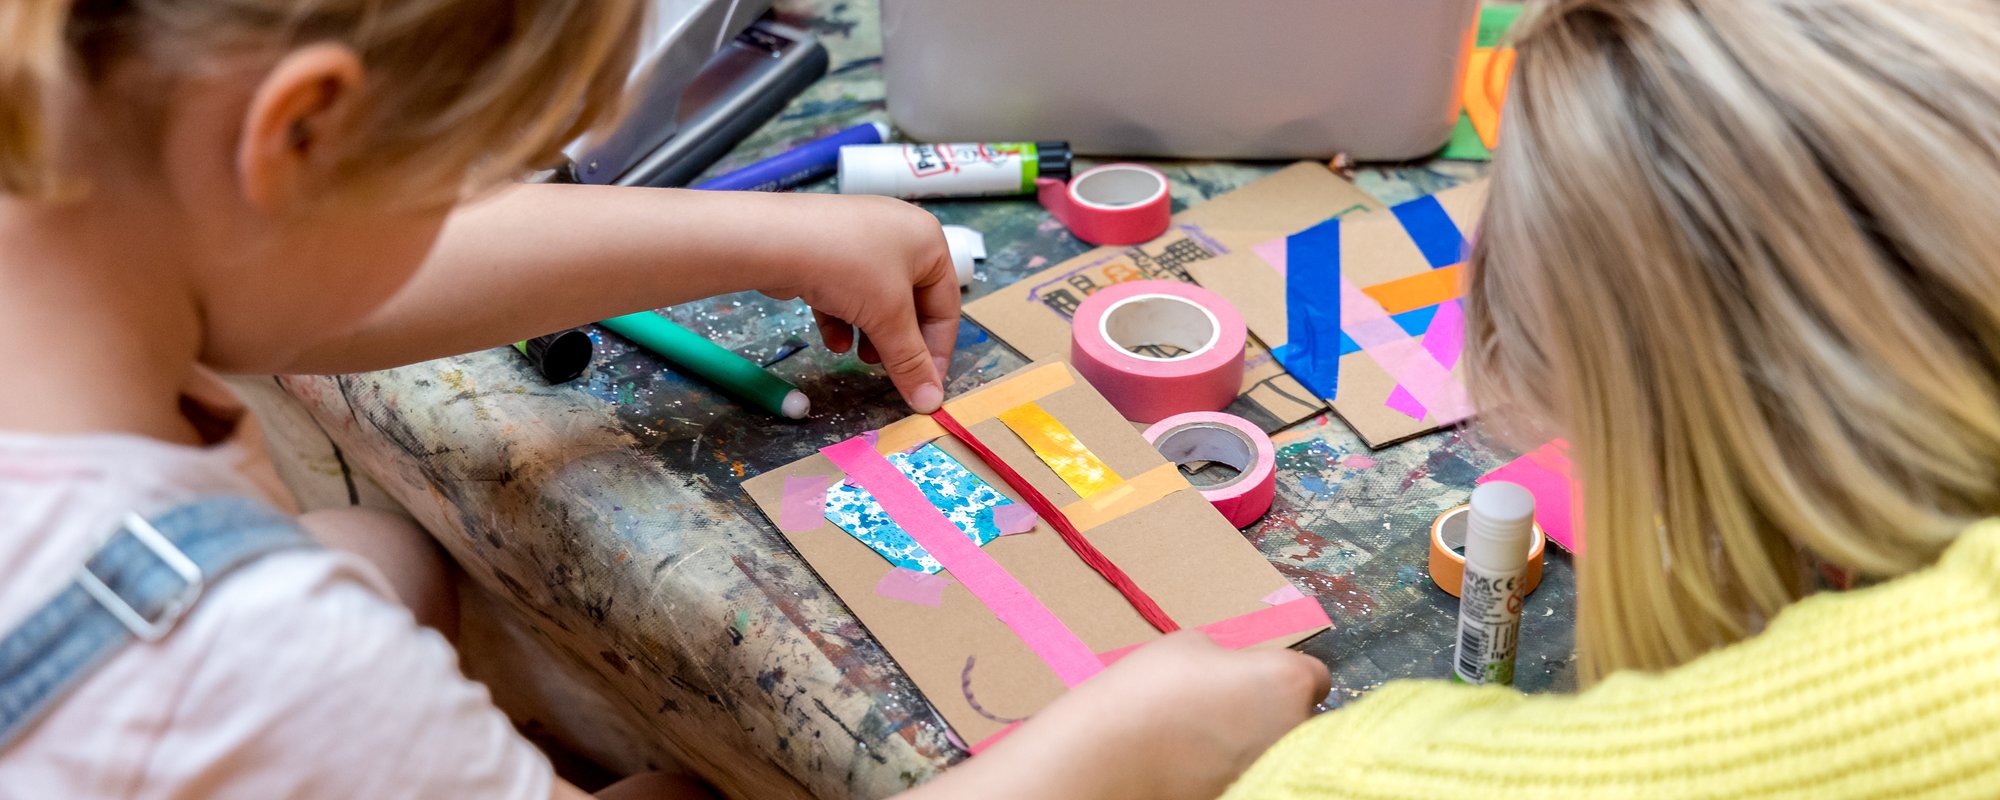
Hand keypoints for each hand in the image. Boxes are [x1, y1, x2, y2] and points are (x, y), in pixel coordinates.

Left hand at [756, 194, 958, 411]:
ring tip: (862, 358)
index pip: (945, 304)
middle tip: (890, 371)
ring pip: (876, 300)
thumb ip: (911, 362)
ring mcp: (860, 239)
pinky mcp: (827, 250)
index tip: (927, 384)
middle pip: (910, 303)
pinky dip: (843, 318)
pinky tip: (833, 341)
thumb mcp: (889, 318)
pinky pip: (846, 290)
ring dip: (872, 335)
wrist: (776, 240)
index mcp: (927, 240)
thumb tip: (930, 402)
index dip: (938, 349)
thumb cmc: (850, 267)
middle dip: (899, 342)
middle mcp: (898, 234)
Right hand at [902, 632, 1330, 799]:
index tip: (1252, 677)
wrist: (1108, 759)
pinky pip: (1246, 775)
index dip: (1283, 674)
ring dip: (1246, 742)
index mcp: (1289, 683)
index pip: (1315, 676)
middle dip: (1267, 711)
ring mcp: (1272, 771)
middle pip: (1295, 717)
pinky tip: (1189, 764)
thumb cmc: (1149, 690)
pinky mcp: (1246, 795)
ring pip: (1271, 749)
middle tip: (1219, 706)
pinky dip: (1227, 770)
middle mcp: (1294, 732)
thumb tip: (1233, 669)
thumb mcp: (1188, 646)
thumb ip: (1227, 657)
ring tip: (1196, 737)